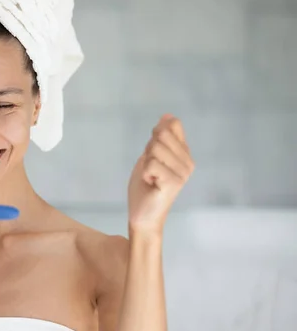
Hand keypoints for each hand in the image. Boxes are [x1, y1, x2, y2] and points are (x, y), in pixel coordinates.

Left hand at [128, 114, 194, 234]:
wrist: (142, 215)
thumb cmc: (144, 188)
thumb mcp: (149, 157)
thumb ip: (158, 138)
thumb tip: (167, 115)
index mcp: (184, 153)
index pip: (173, 125)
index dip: (156, 134)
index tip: (153, 153)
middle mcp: (188, 161)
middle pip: (161, 135)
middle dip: (148, 150)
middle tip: (150, 170)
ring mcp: (184, 172)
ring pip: (155, 148)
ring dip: (146, 163)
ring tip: (151, 178)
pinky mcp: (175, 182)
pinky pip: (151, 164)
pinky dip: (144, 173)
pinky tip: (151, 184)